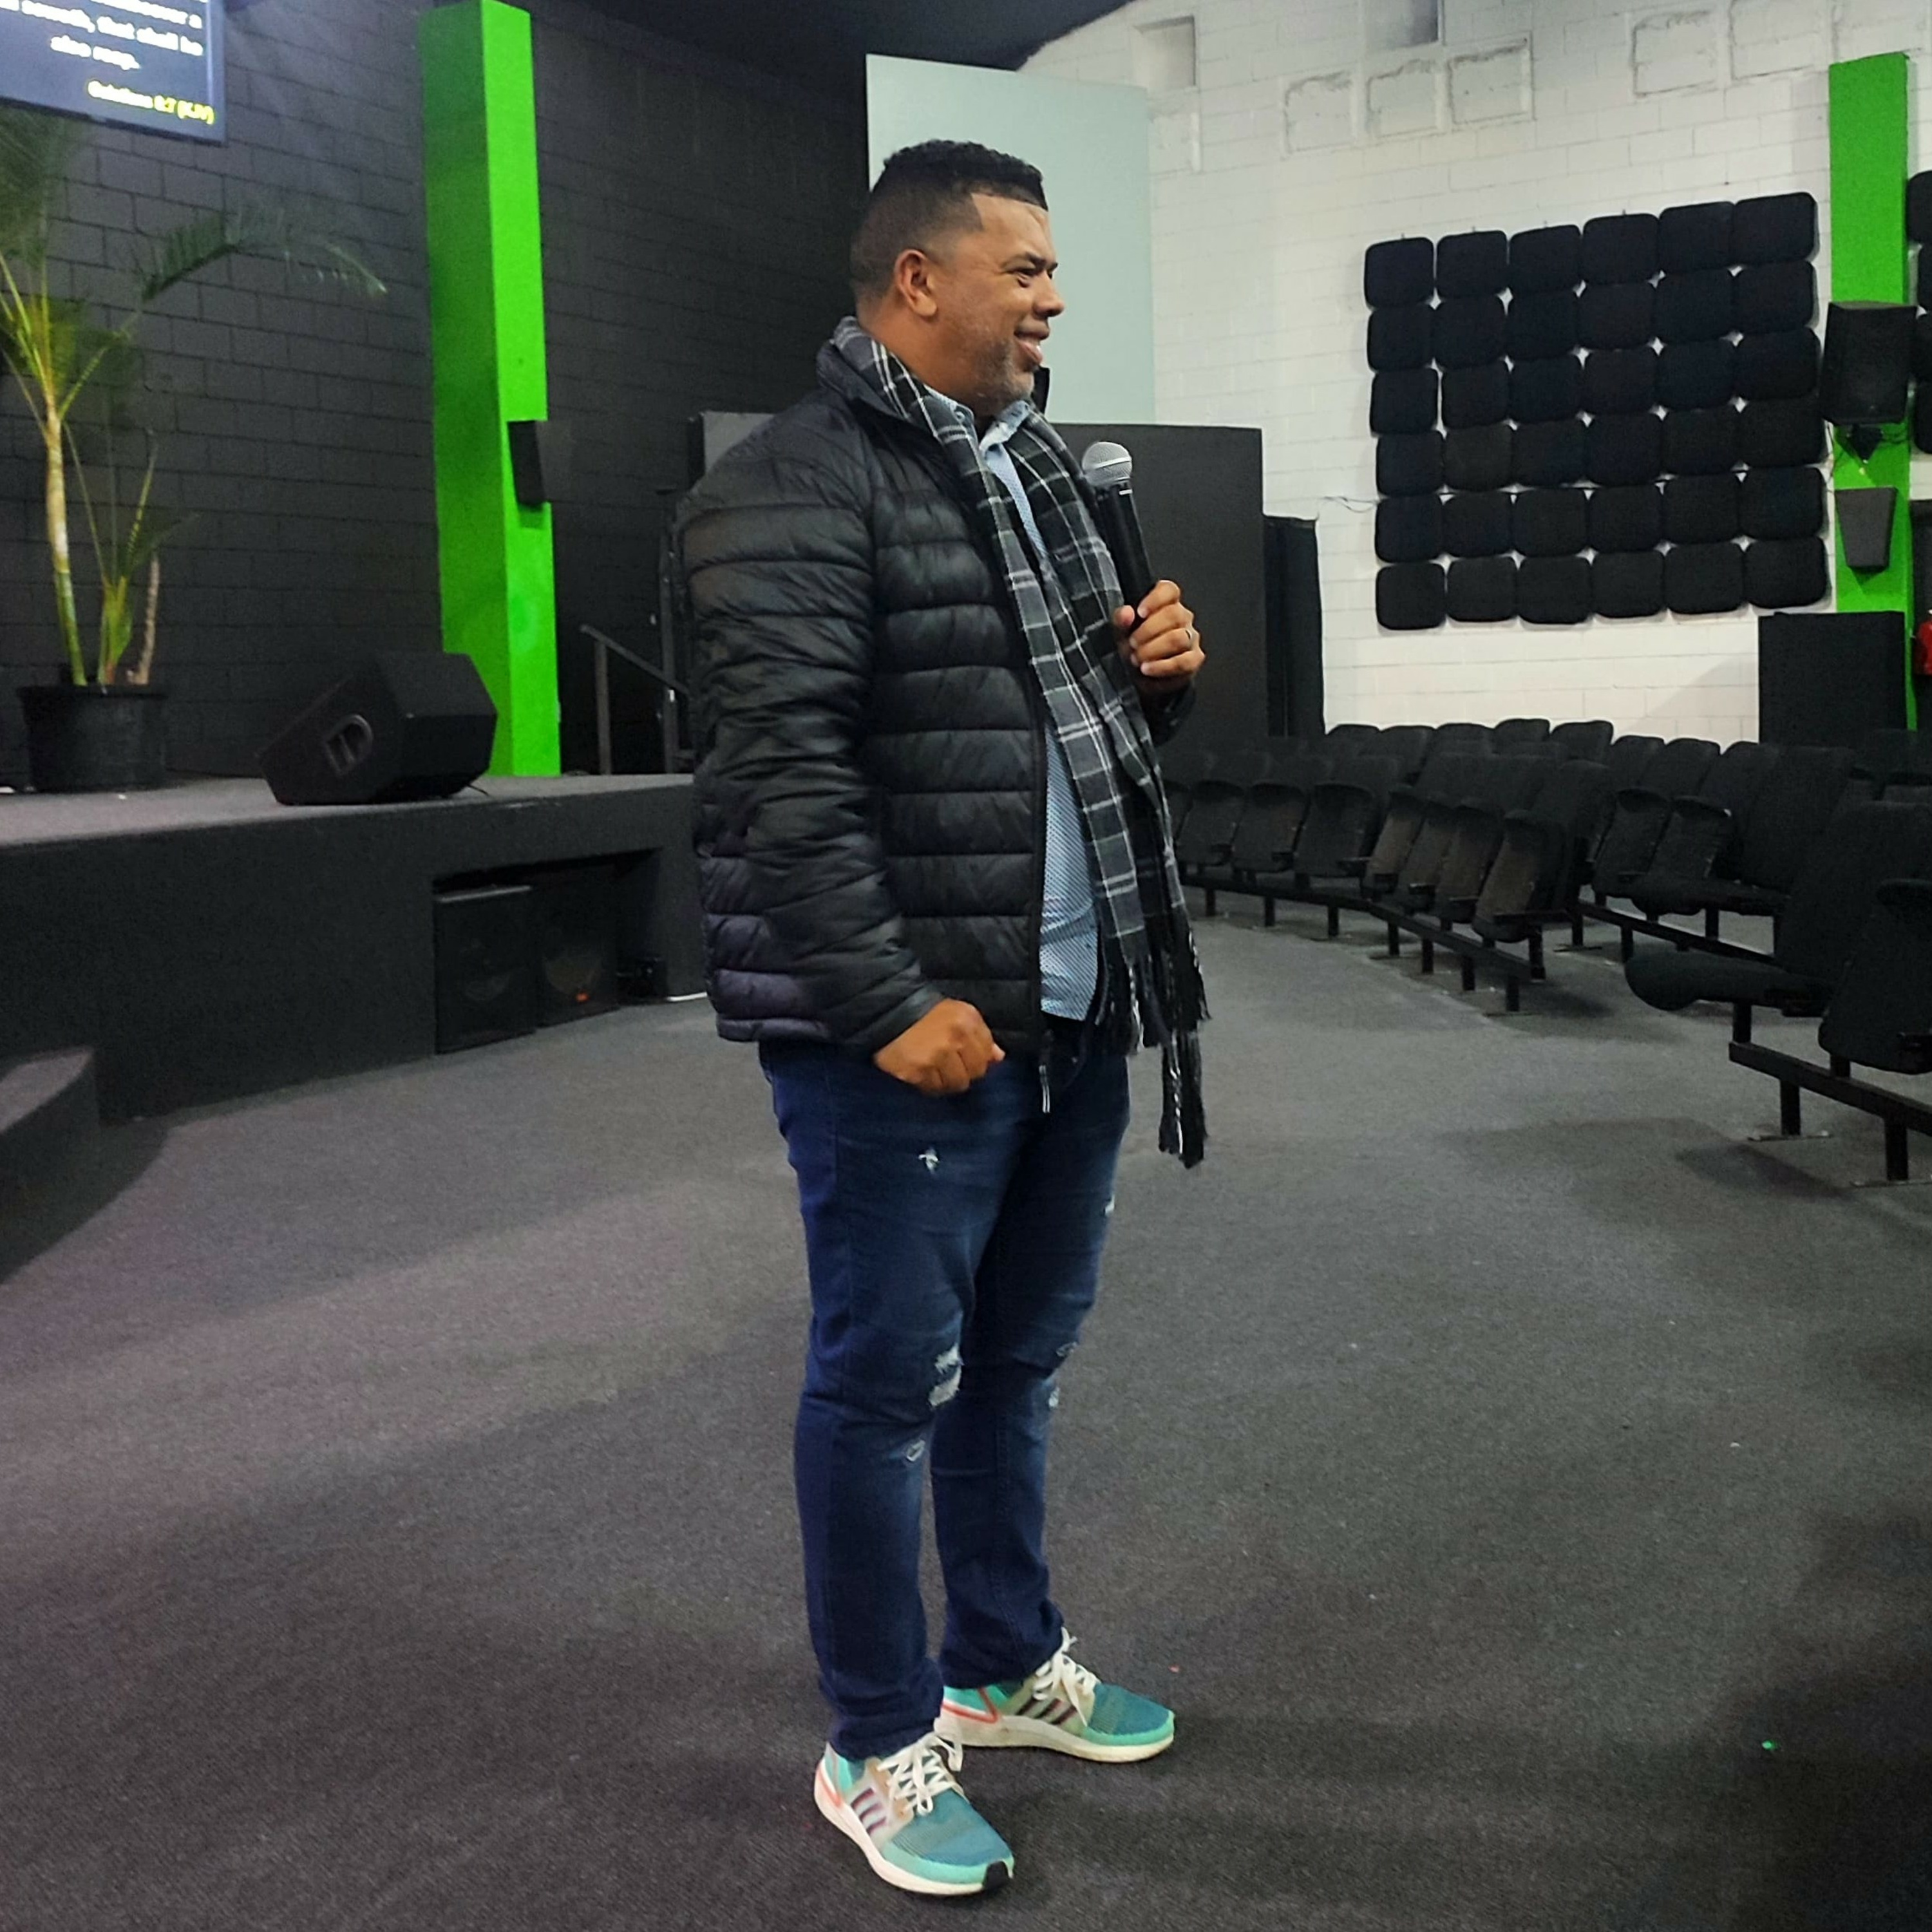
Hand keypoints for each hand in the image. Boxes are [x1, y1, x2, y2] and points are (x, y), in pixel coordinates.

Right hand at [874, 999, 1004, 1094]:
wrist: (886, 1011)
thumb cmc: (924, 1012)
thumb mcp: (957, 1013)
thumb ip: (980, 1034)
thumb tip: (999, 1057)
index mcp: (967, 1021)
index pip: (986, 1054)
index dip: (977, 1060)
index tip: (965, 1058)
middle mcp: (954, 1039)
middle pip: (974, 1073)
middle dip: (965, 1071)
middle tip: (949, 1066)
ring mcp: (935, 1057)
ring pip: (955, 1084)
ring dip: (947, 1081)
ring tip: (934, 1070)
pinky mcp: (917, 1072)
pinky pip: (932, 1088)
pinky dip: (929, 1084)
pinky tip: (921, 1072)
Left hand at [1113, 579, 1203, 688]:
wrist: (1140, 676)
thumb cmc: (1133, 648)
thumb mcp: (1120, 632)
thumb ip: (1121, 620)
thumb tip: (1126, 612)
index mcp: (1165, 603)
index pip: (1169, 590)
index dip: (1155, 599)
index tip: (1140, 612)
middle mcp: (1182, 617)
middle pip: (1174, 615)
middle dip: (1149, 631)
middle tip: (1132, 643)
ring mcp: (1191, 638)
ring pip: (1179, 638)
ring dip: (1154, 650)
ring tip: (1137, 658)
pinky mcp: (1194, 660)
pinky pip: (1184, 662)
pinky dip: (1163, 667)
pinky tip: (1148, 669)